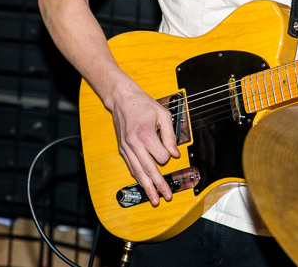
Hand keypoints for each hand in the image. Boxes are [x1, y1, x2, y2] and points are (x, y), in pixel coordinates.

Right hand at [107, 82, 180, 205]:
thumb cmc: (143, 104)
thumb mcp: (163, 114)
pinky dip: (137, 177)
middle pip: (148, 170)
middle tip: (166, 197)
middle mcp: (134, 143)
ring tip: (154, 199)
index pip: (161, 156)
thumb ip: (170, 135)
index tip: (170, 152)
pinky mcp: (122, 149)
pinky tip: (143, 184)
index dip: (168, 156)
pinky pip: (131, 166)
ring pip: (137, 172)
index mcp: (145, 134)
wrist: (122, 98)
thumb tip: (175, 154)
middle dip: (158, 185)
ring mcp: (126, 147)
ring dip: (146, 187)